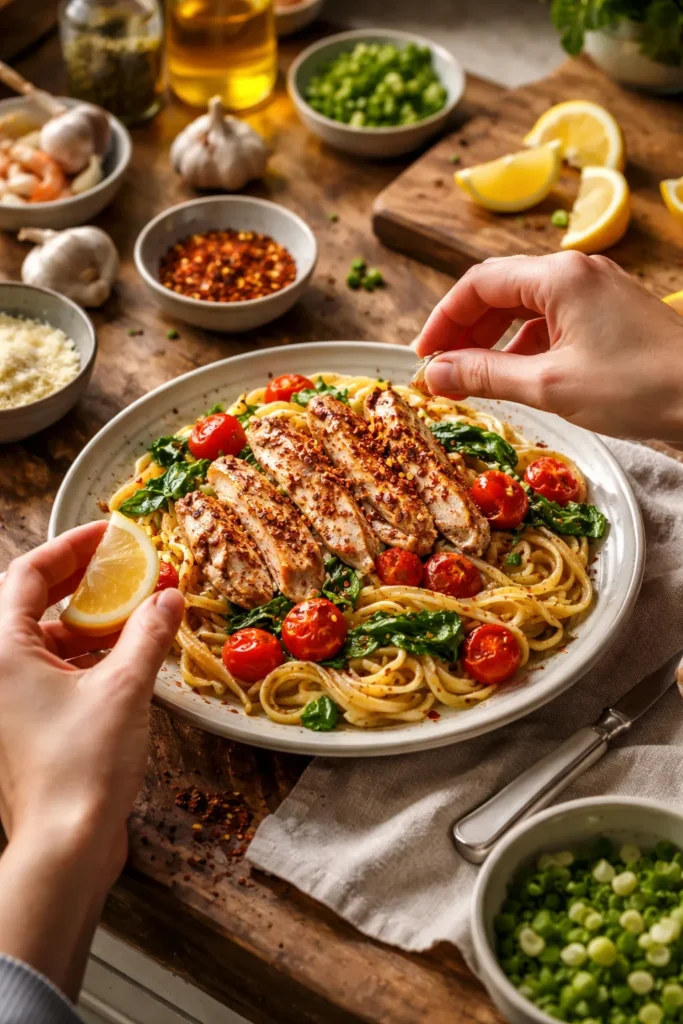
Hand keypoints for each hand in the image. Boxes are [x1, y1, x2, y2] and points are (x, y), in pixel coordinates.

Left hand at [0, 523, 183, 996]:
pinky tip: (133, 651)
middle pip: (39, 602)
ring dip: (97, 619)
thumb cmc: (83, 764)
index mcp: (4, 650)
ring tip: (143, 606)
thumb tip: (170, 597)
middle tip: (131, 562)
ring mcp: (16, 699)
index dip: (72, 545)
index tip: (111, 532)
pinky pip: (63, 670)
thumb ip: (148, 633)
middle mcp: (2, 670)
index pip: (30, 573)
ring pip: (54, 639)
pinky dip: (95, 654)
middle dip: (88, 580)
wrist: (67, 846)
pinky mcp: (35, 723)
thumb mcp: (124, 687)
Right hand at [417, 252, 682, 442]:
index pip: (478, 284)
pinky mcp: (611, 315)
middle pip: (500, 292)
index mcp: (558, 276)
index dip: (442, 320)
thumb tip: (434, 375)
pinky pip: (554, 323)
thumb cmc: (638, 387)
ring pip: (526, 309)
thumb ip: (485, 376)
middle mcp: (576, 273)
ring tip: (472, 380)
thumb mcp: (550, 385)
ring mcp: (597, 292)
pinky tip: (518, 378)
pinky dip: (526, 348)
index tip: (423, 357)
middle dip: (465, 331)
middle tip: (441, 371)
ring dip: (494, 342)